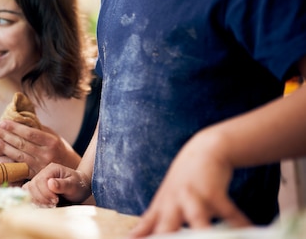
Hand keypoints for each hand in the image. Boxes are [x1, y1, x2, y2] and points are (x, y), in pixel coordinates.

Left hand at [0, 120, 79, 177]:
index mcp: (51, 142)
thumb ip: (37, 129)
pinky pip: (20, 168)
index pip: (29, 133)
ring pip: (19, 156)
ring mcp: (41, 167)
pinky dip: (9, 163)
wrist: (69, 170)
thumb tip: (19, 118)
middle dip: (5, 136)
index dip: (14, 128)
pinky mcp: (36, 176)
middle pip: (22, 144)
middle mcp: (46, 155)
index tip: (2, 122)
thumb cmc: (58, 148)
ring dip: (4, 148)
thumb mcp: (52, 135)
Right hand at [22, 162, 90, 206]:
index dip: (45, 192)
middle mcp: (43, 173)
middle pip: (32, 186)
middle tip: (54, 204)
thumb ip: (63, 184)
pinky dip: (34, 201)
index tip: (56, 200)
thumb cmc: (78, 185)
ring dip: (37, 200)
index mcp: (51, 169)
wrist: (80, 187)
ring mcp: (39, 181)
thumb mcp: (74, 185)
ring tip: (49, 205)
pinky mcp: (37, 189)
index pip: (40, 180)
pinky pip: (29, 194)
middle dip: (41, 198)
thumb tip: (50, 183)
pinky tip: (44, 205)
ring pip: (28, 190)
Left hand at [129, 132, 250, 236]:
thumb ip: (149, 223)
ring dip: (203, 231)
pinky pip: (228, 212)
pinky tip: (248, 231)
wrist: (204, 151)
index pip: (147, 230)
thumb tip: (131, 238)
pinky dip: (239, 224)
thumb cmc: (182, 182)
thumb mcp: (162, 201)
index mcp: (161, 209)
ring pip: (196, 218)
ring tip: (207, 237)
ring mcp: (193, 196)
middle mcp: (174, 203)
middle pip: (167, 228)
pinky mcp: (212, 191)